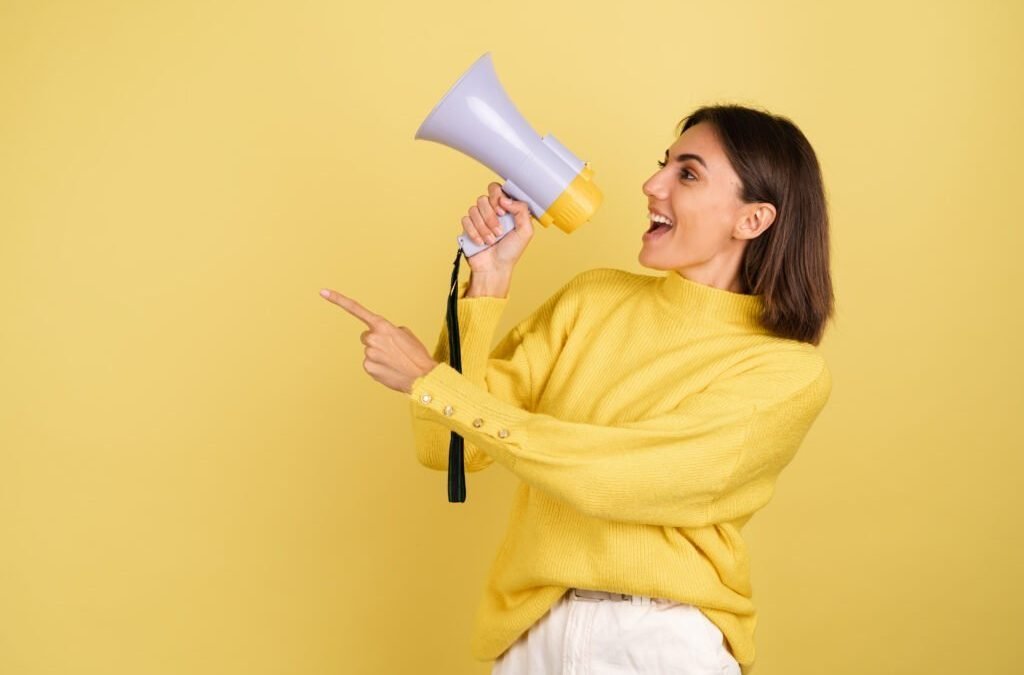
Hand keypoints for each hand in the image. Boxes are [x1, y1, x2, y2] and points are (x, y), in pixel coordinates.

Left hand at [319, 288, 438, 393]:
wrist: (422, 376)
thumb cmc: (416, 355)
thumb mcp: (406, 334)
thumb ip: (389, 330)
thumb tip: (382, 336)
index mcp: (382, 326)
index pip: (357, 309)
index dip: (338, 300)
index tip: (323, 292)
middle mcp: (372, 338)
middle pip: (366, 336)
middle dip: (376, 341)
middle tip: (392, 350)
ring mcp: (368, 353)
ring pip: (369, 352)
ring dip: (379, 355)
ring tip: (394, 361)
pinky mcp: (368, 368)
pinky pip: (370, 364)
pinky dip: (378, 367)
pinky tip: (390, 369)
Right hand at [461, 182, 533, 274]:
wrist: (495, 268)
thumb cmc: (511, 251)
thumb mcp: (525, 231)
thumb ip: (522, 210)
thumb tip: (505, 199)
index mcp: (506, 208)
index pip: (496, 189)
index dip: (497, 198)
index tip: (502, 212)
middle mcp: (491, 211)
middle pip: (483, 199)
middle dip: (490, 217)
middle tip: (499, 232)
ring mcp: (478, 218)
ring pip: (474, 209)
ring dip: (483, 228)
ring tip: (491, 241)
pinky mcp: (468, 227)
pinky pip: (465, 220)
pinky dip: (473, 233)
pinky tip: (480, 242)